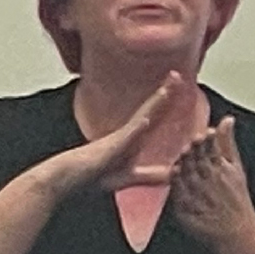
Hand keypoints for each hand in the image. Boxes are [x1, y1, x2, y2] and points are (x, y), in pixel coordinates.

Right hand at [55, 72, 186, 195]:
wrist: (72, 179)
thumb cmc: (98, 175)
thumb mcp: (133, 176)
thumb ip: (153, 175)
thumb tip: (174, 175)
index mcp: (136, 138)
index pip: (157, 116)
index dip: (169, 102)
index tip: (182, 86)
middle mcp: (130, 133)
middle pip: (152, 109)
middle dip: (166, 92)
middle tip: (178, 74)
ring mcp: (122, 137)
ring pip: (142, 116)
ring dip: (155, 102)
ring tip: (167, 88)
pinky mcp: (113, 146)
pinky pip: (127, 136)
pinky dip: (138, 127)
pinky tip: (147, 119)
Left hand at [169, 117, 254, 253]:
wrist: (237, 232)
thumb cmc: (237, 199)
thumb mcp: (237, 168)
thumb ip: (227, 142)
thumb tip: (227, 119)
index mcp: (222, 169)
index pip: (211, 150)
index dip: (206, 141)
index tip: (204, 135)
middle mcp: (209, 181)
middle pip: (197, 160)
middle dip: (195, 151)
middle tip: (192, 144)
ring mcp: (197, 195)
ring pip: (186, 173)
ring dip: (185, 164)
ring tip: (184, 156)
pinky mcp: (185, 208)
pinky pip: (178, 192)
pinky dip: (177, 182)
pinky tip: (175, 173)